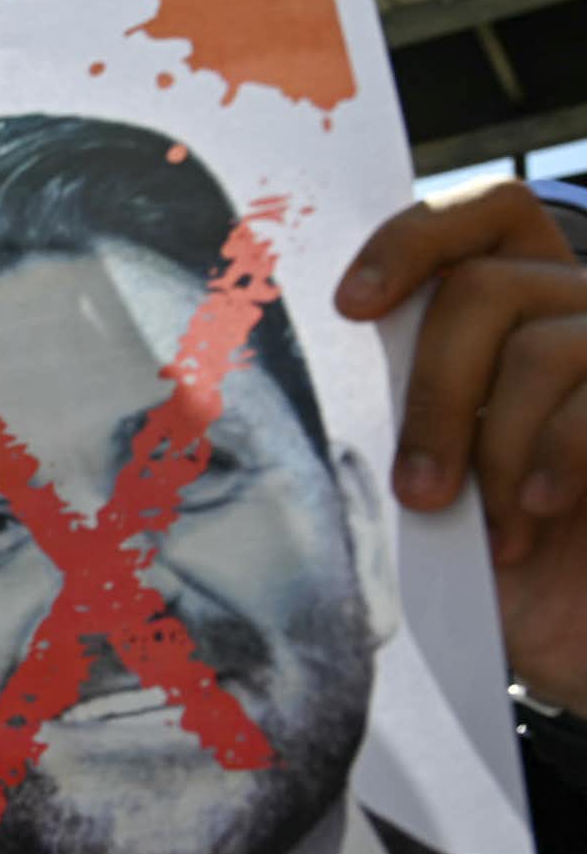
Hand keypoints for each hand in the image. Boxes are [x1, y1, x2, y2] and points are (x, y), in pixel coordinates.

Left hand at [337, 178, 586, 710]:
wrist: (584, 637)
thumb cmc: (489, 562)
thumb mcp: (431, 471)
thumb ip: (400, 399)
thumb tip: (295, 358)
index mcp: (530, 308)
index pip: (487, 216)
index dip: (417, 241)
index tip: (351, 308)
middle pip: (487, 288)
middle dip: (434, 389)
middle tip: (418, 488)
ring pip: (544, 348)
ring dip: (493, 446)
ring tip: (487, 522)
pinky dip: (552, 460)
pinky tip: (536, 515)